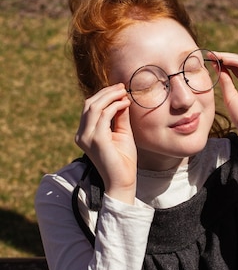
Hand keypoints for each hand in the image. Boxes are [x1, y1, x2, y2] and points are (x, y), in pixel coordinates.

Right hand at [75, 84, 136, 204]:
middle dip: (106, 93)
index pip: (89, 108)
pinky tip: (124, 104)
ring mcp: (86, 137)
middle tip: (122, 87)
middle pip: (89, 104)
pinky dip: (114, 107)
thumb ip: (119, 117)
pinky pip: (103, 116)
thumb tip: (122, 99)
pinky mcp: (96, 140)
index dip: (103, 95)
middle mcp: (82, 135)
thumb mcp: (121, 133)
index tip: (119, 89)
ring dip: (110, 97)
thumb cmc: (123, 161)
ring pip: (94, 107)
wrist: (123, 181)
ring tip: (124, 93)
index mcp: (85, 133)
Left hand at [213, 52, 237, 146]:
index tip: (208, 58)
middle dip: (225, 58)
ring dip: (229, 57)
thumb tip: (216, 66)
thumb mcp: (230, 98)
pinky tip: (225, 60)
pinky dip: (236, 62)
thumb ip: (225, 81)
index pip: (236, 69)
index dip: (223, 63)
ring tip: (215, 55)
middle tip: (210, 53)